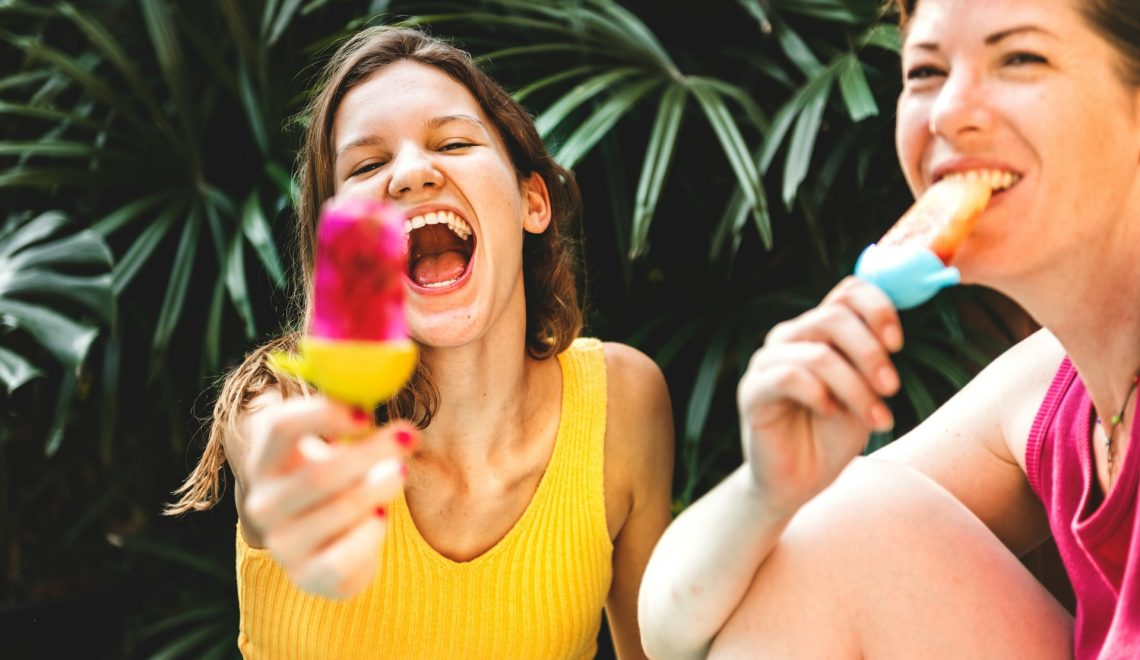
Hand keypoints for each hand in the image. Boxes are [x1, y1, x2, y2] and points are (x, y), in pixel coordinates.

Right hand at [242, 397, 414, 597]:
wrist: (328, 551)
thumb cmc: (336, 485)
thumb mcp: (333, 450)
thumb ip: (350, 421)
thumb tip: (382, 380)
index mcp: (265, 462)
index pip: (279, 427)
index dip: (323, 415)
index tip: (366, 413)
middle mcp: (263, 504)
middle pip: (319, 473)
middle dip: (371, 452)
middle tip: (409, 435)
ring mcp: (282, 544)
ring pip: (341, 510)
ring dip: (380, 487)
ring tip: (399, 473)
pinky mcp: (306, 576)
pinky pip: (348, 553)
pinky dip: (373, 532)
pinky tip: (380, 517)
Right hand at [737, 277, 901, 514]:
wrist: (801, 482)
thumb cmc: (833, 435)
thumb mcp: (865, 394)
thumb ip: (872, 360)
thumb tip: (892, 333)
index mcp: (820, 330)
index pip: (848, 291)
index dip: (877, 308)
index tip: (898, 344)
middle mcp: (791, 337)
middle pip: (834, 317)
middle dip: (870, 354)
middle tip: (892, 388)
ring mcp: (767, 362)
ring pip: (818, 353)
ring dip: (855, 387)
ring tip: (876, 419)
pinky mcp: (752, 391)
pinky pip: (788, 377)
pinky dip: (819, 394)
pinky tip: (830, 413)